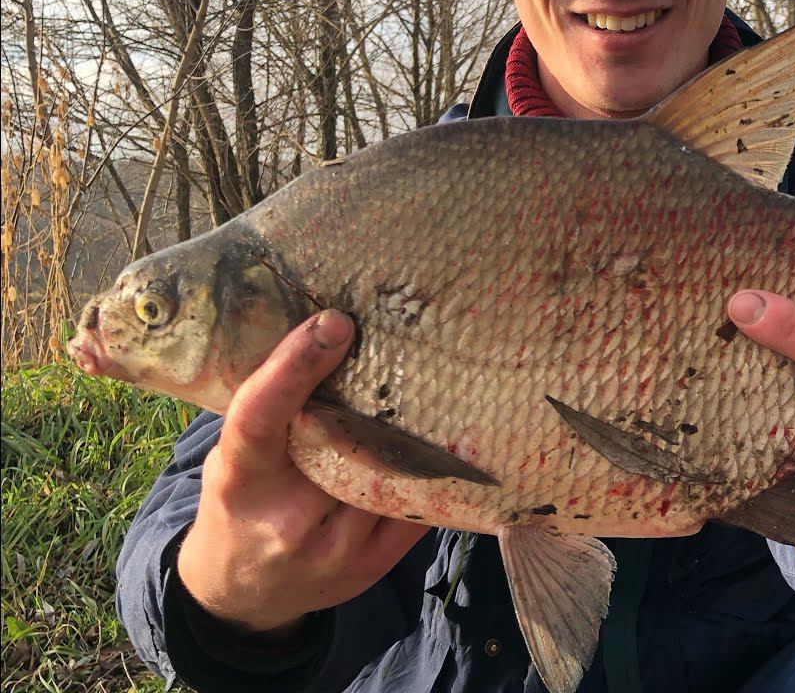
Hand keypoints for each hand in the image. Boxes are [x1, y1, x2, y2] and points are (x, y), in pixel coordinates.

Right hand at [176, 310, 427, 636]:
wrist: (240, 592)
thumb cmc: (241, 503)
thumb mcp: (234, 457)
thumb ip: (270, 412)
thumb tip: (328, 334)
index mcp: (240, 479)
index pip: (262, 415)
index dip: (296, 366)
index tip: (334, 323)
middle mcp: (285, 518)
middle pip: (347, 440)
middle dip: (376, 396)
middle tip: (411, 345)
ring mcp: (332, 549)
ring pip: (389, 472)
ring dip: (409, 433)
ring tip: (433, 391)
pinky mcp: (371, 567)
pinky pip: (415, 506)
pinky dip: (428, 473)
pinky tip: (440, 444)